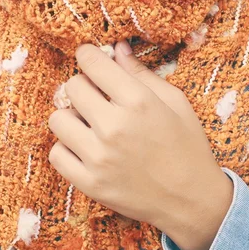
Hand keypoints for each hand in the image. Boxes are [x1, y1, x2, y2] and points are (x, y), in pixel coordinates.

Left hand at [48, 41, 232, 249]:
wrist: (192, 200)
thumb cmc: (187, 146)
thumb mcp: (175, 102)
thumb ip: (142, 74)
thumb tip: (117, 49)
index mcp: (138, 102)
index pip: (92, 63)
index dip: (88, 55)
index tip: (90, 58)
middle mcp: (114, 127)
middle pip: (72, 87)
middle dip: (83, 85)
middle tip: (96, 95)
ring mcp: (98, 158)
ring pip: (57, 119)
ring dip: (71, 116)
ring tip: (89, 123)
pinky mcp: (89, 183)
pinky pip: (56, 154)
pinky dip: (67, 147)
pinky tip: (84, 147)